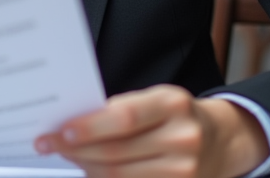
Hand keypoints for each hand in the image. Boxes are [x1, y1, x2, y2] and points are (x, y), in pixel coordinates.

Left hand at [34, 85, 268, 177]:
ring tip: (68, 156)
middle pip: (116, 152)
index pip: (123, 117)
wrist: (220, 140)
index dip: (89, 127)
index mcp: (172, 104)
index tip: (60, 130)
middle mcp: (182, 138)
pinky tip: (90, 171)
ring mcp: (184, 170)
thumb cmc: (174, 114)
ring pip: (119, 176)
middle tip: (49, 144)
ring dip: (86, 167)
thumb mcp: (155, 99)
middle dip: (76, 150)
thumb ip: (120, 110)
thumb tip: (72, 124)